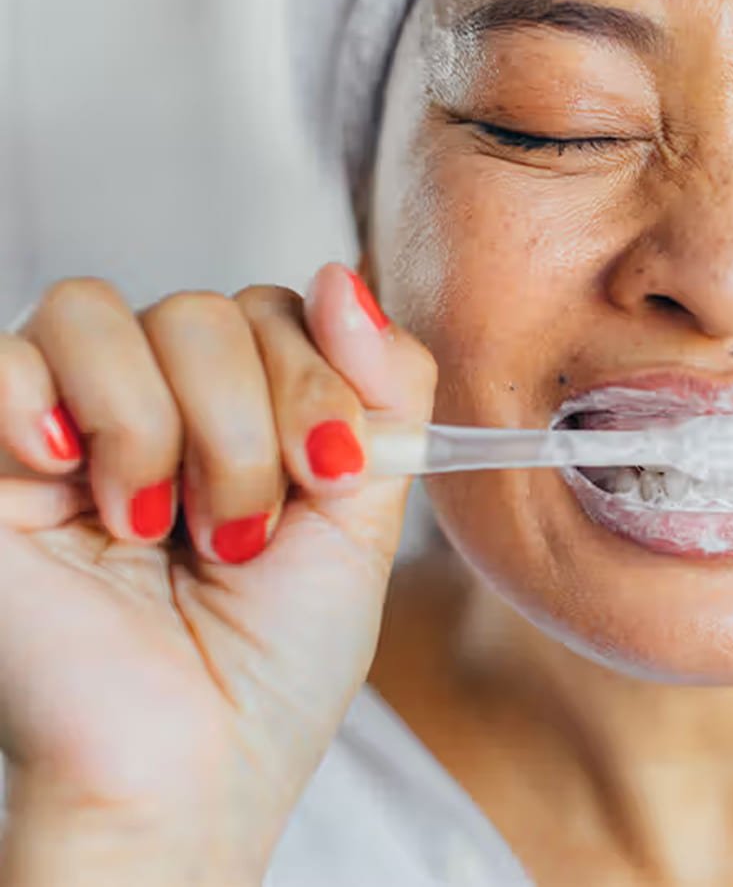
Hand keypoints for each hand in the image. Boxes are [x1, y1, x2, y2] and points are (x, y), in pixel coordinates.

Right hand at [0, 264, 434, 885]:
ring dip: (165, 430)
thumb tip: (339, 276)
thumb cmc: (276, 663)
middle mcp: (158, 408)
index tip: (334, 473)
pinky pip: (5, 358)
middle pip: (205, 309)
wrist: (193, 769)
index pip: (280, 310)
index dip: (318, 377)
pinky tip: (87, 493)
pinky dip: (56, 414)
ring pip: (106, 313)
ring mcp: (68, 427)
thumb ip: (381, 393)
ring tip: (162, 530)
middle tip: (242, 535)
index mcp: (246, 415)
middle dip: (248, 426)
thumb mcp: (366, 518)